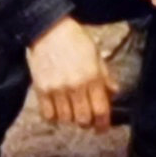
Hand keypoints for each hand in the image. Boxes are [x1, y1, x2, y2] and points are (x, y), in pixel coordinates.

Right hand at [25, 16, 114, 130]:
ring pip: (66, 120)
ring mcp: (57, 89)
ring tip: (71, 109)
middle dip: (87, 122)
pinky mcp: (41, 90)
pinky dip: (54, 117)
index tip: (103, 127)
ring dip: (70, 118)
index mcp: (92, 76)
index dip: (103, 124)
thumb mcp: (96, 54)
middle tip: (87, 118)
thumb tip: (114, 92)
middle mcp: (75, 85)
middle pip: (83, 119)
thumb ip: (105, 76)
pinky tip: (57, 108)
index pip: (101, 110)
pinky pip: (48, 116)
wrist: (49, 29)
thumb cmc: (75, 39)